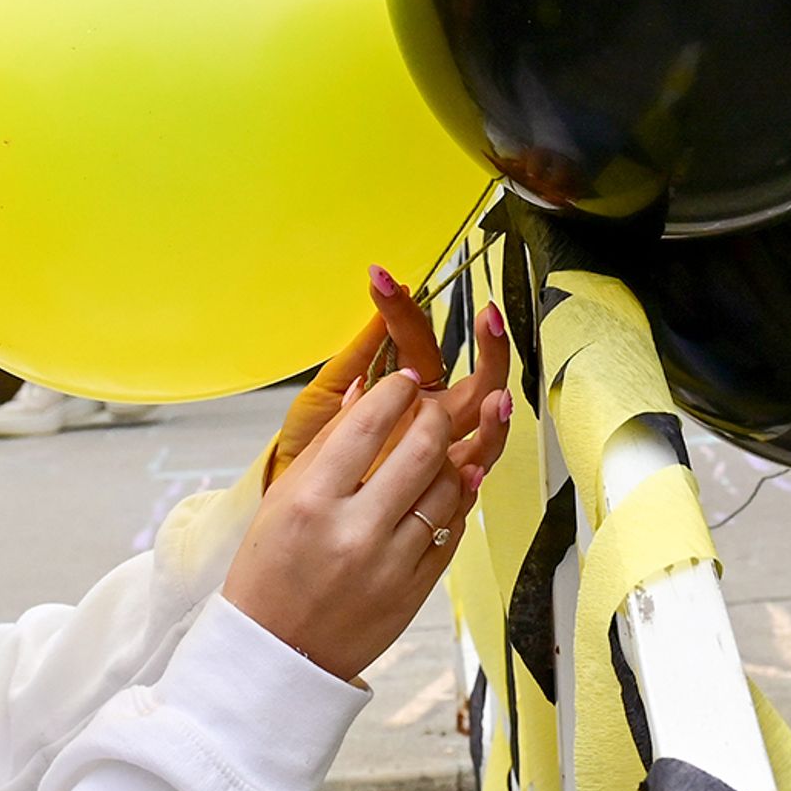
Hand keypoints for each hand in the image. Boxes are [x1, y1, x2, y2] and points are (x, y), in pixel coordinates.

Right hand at [224, 364, 514, 682]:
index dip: (397, 390)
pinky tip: (441, 492)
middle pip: (424, 447)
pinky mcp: (416, 591)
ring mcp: (390, 565)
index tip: (404, 381)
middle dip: (436, 415)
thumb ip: (327, 445)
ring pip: (449, 487)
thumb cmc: (268, 574)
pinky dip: (453, 503)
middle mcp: (354, 531)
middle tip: (431, 407)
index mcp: (310, 502)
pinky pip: (454, 531)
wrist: (276, 656)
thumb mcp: (281, 502)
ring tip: (434, 452)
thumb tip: (365, 391)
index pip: (370, 423)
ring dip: (450, 459)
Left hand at [267, 266, 506, 481]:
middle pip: (478, 382)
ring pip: (484, 431)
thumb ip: (356, 355)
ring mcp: (436, 455)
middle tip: (490, 317)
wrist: (292, 508)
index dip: (405, 313)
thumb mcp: (323, 396)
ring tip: (498, 398)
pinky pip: (467, 485)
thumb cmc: (306, 449)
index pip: (418, 342)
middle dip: (492, 348)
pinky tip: (473, 467)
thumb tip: (381, 298)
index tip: (383, 282)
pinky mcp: (433, 496)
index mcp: (404, 387)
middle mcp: (428, 418)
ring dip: (495, 414)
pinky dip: (475, 473)